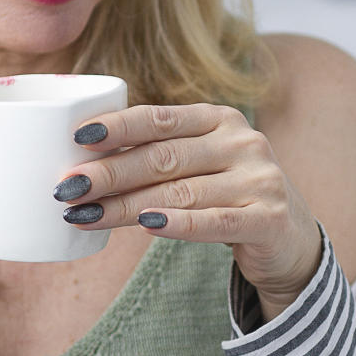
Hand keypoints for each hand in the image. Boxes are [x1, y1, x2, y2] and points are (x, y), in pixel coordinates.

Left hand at [55, 103, 322, 319]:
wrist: (290, 237)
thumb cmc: (226, 195)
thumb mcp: (201, 163)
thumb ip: (159, 155)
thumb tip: (83, 162)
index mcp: (219, 119)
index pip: (161, 118)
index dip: (118, 126)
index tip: (77, 138)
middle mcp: (242, 142)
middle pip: (162, 158)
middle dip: (109, 173)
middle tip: (65, 187)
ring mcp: (259, 179)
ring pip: (179, 193)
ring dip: (124, 206)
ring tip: (83, 215)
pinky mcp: (267, 217)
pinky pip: (213, 221)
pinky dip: (177, 223)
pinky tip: (144, 226)